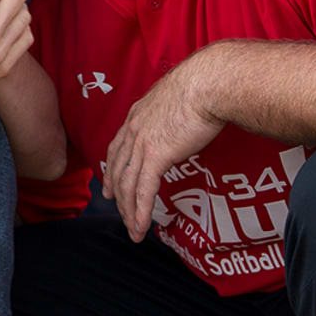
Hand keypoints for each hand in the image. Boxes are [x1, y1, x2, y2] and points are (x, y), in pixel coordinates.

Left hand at [103, 70, 224, 241]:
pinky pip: (143, 191)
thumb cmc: (202, 86)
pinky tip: (141, 227)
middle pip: (118, 170)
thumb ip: (171, 113)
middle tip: (120, 214)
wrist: (207, 84)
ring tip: (134, 231)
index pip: (116, 148)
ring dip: (129, 212)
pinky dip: (141, 212)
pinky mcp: (156, 156)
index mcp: (137, 115)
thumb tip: (182, 121)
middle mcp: (134, 130)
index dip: (110, 169)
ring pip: (127, 185)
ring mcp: (142, 143)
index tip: (108, 187)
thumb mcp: (177, 99)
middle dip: (117, 196)